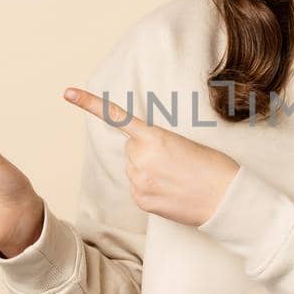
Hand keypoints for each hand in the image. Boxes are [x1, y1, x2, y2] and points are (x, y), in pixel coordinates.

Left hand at [63, 86, 239, 227]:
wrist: (226, 199)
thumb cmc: (213, 167)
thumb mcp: (186, 144)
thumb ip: (157, 145)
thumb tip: (141, 160)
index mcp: (154, 137)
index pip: (117, 117)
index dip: (89, 103)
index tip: (67, 93)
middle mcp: (140, 158)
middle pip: (132, 149)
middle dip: (148, 153)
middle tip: (175, 162)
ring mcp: (138, 181)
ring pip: (134, 169)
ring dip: (149, 172)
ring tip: (176, 178)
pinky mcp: (141, 200)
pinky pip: (138, 188)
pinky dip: (150, 189)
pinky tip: (171, 192)